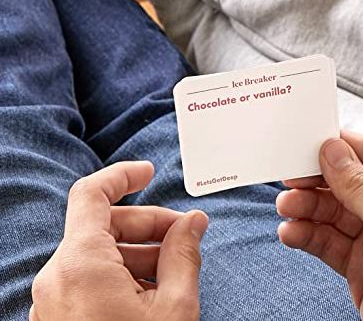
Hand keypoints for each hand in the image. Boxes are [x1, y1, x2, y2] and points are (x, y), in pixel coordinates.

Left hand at [30, 161, 207, 320]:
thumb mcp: (174, 307)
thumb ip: (184, 254)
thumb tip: (194, 222)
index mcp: (80, 265)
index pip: (91, 194)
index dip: (123, 175)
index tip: (149, 173)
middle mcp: (56, 280)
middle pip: (103, 226)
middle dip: (148, 225)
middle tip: (184, 237)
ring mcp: (51, 304)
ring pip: (96, 257)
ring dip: (138, 255)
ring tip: (174, 276)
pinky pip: (86, 284)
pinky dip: (119, 278)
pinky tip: (150, 299)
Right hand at [276, 130, 362, 320]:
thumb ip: (359, 186)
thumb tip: (333, 149)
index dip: (344, 147)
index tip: (311, 140)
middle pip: (351, 183)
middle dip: (319, 181)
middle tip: (290, 176)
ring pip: (335, 211)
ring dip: (308, 207)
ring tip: (286, 207)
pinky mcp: (360, 263)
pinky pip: (328, 240)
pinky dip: (308, 234)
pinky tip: (291, 232)